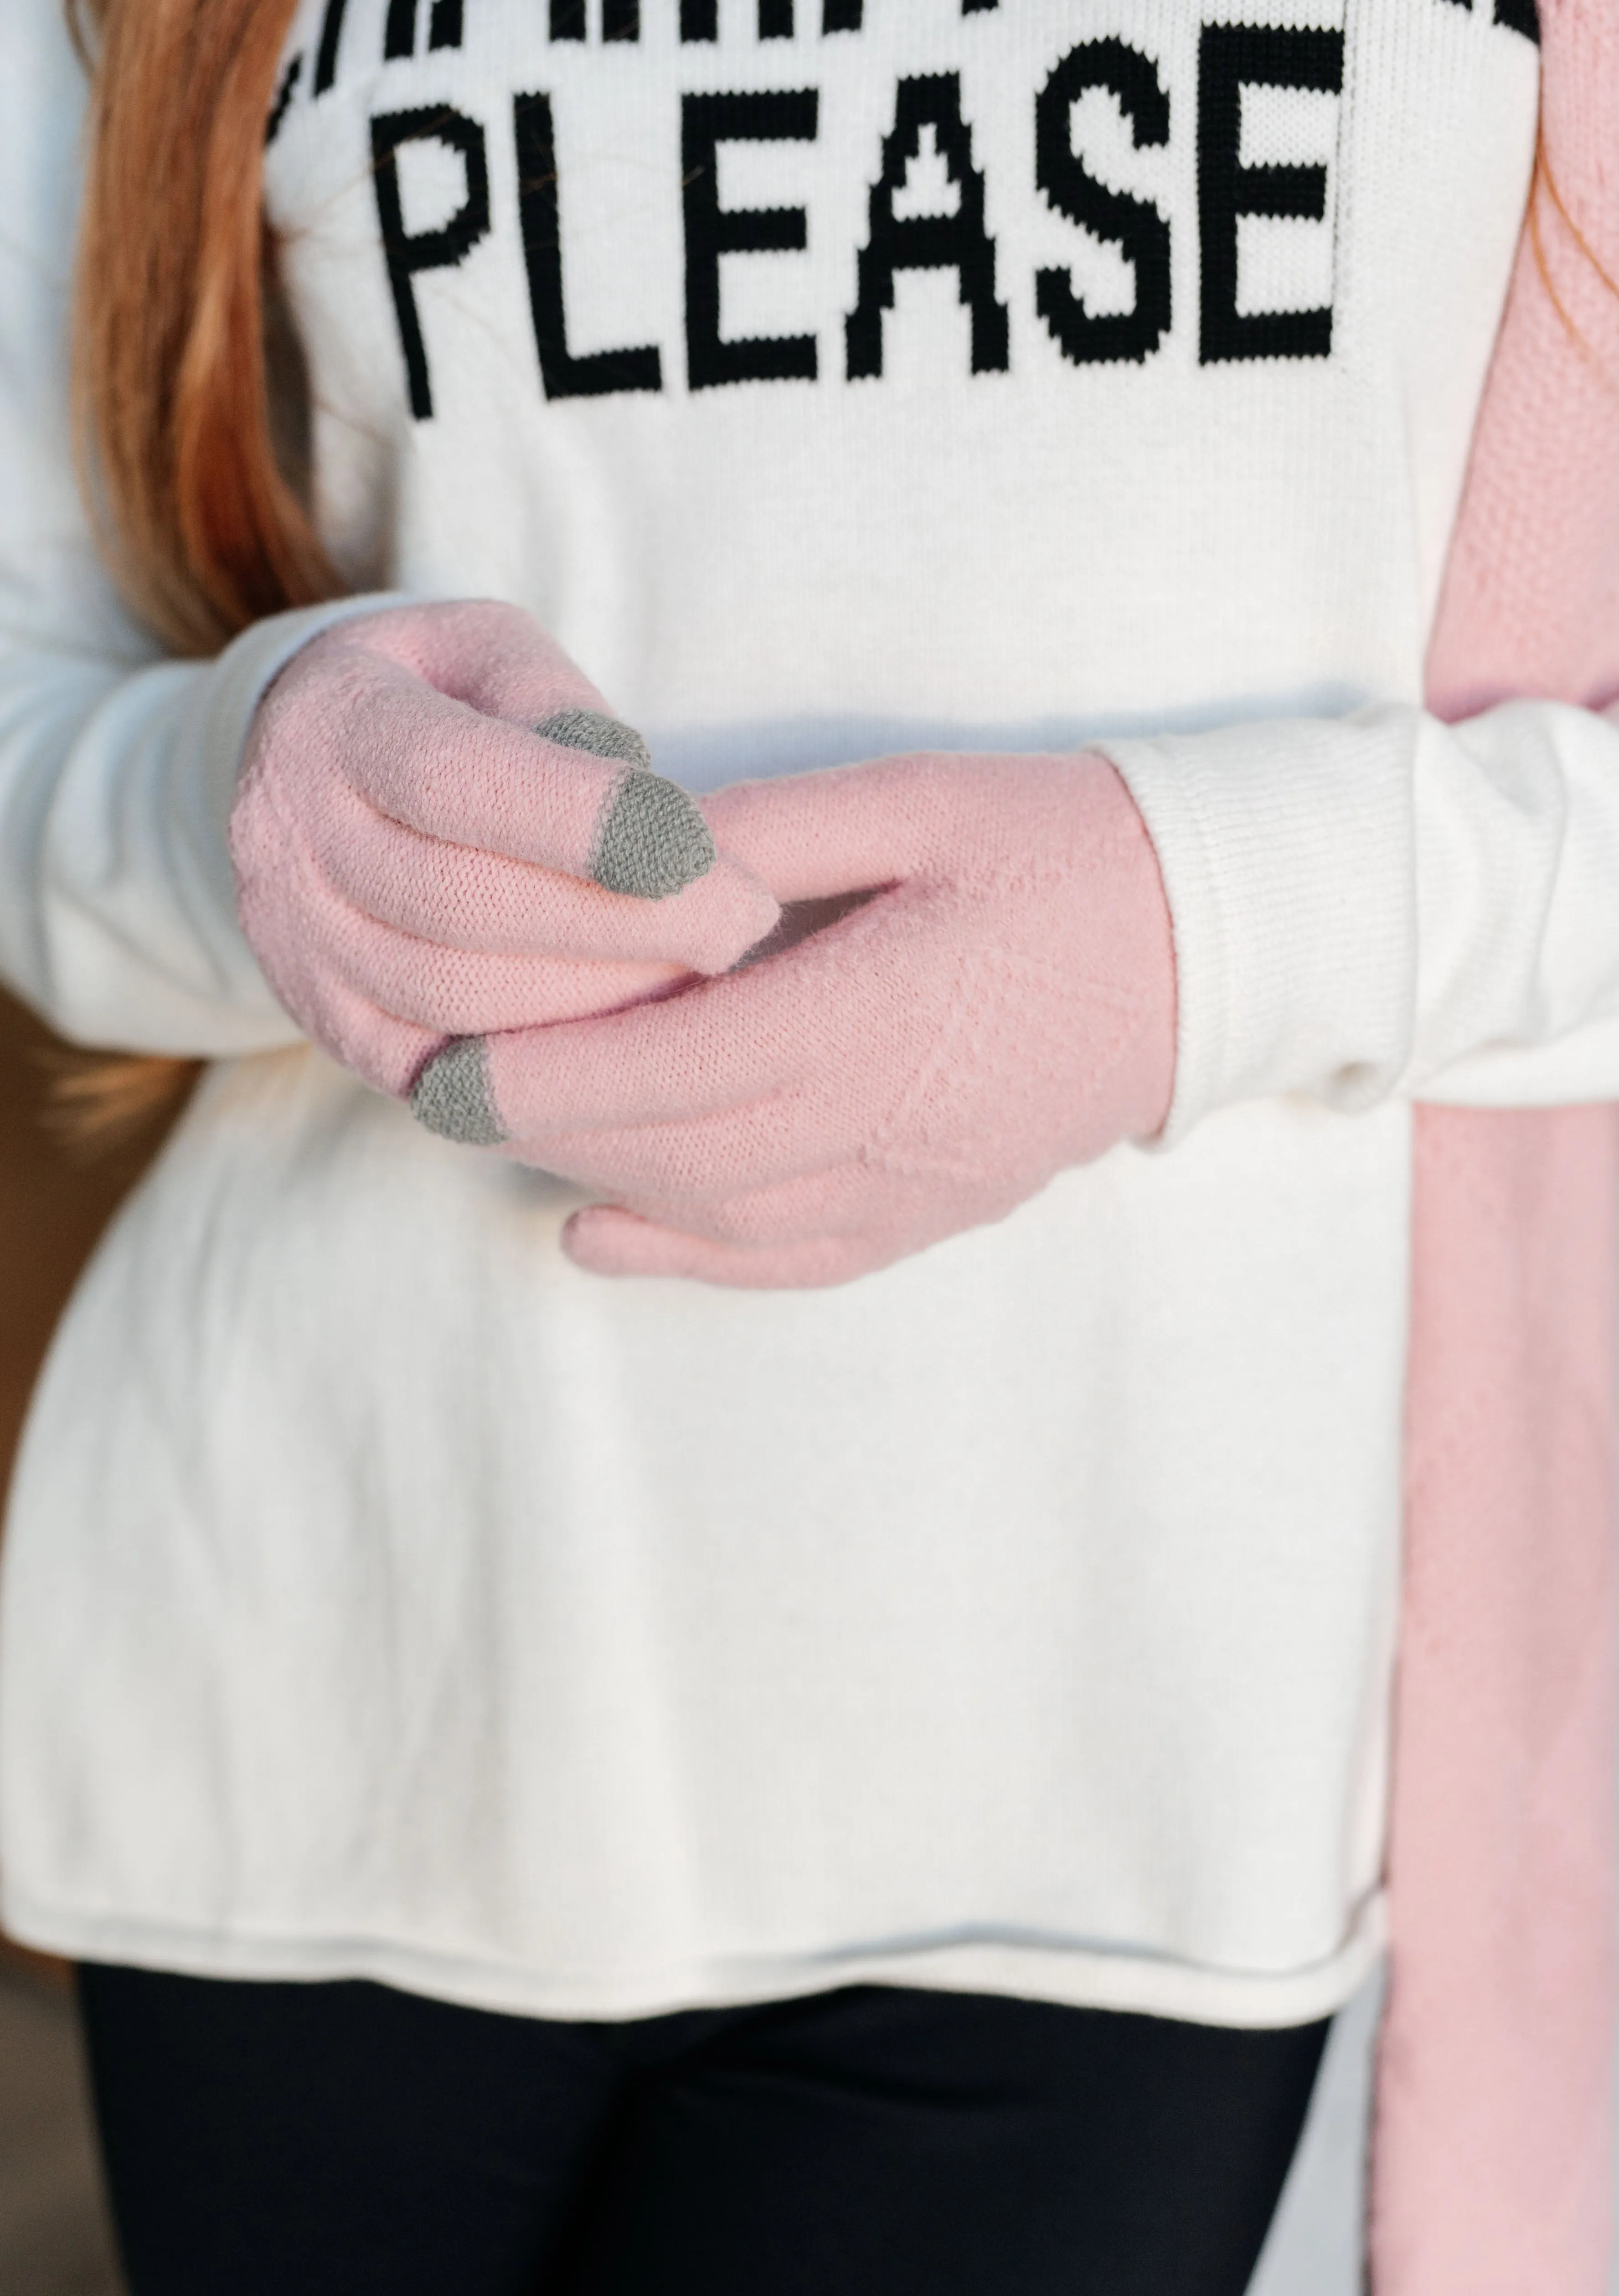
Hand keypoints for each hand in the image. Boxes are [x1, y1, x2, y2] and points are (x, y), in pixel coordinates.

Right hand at [230, 600, 777, 1116]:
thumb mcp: (493, 651)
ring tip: (704, 980)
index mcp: (334, 718)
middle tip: (743, 925)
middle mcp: (288, 837)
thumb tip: (646, 817)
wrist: (307, 770)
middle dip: (623, 923)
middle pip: (465, 903)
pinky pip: (439, 1069)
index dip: (583, 821)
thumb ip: (561, 710)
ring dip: (596, 1000)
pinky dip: (543, 1063)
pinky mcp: (327, 1024)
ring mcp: (296, 943)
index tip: (705, 852)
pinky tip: (634, 1045)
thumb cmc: (443, 699)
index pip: (455, 780)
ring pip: (456, 998)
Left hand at [428, 749, 1175, 1285]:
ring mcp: (913, 1182)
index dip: (545, 1081)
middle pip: (676, 1152)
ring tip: (513, 1140)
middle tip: (442, 1098)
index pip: (670, 1070)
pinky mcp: (933, 1209)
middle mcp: (884, 1120)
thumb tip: (636, 852)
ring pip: (721, 1212)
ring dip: (604, 1184)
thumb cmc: (1066, 850)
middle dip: (548, 1133)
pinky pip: (792, 1259)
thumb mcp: (915, 800)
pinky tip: (602, 1236)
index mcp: (873, 1010)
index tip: (446, 1072)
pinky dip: (688, 1259)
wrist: (1213, 947)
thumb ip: (768, 833)